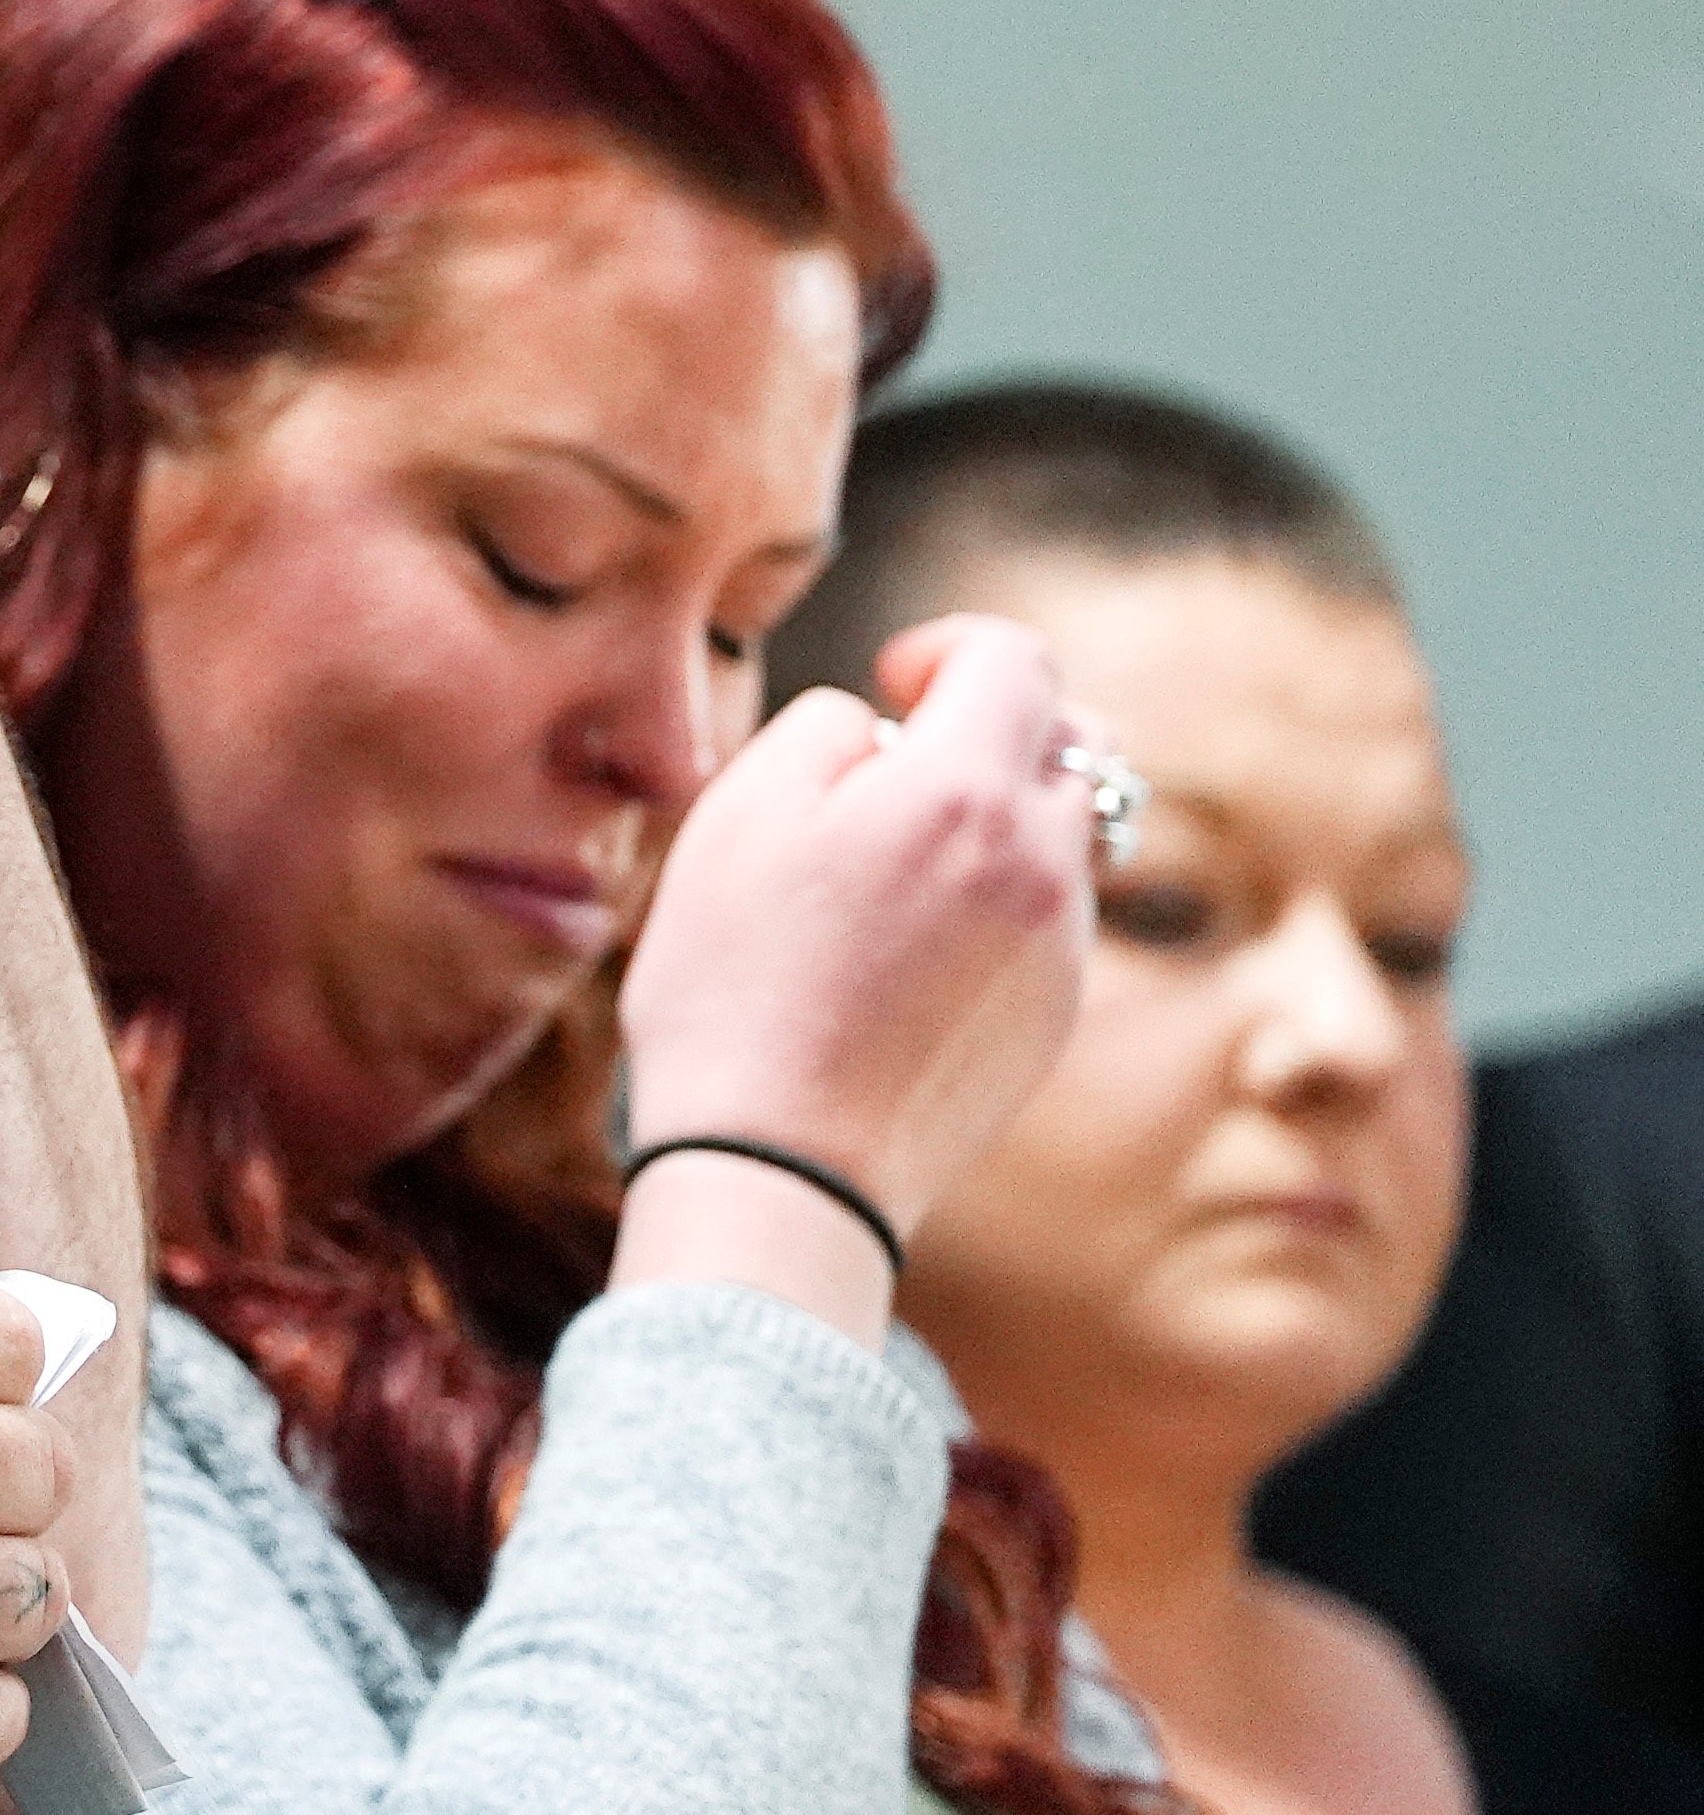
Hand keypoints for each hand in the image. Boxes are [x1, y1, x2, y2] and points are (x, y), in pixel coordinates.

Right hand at [620, 612, 1095, 1243]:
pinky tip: (909, 949)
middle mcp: (1041, 859)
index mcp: (962, 792)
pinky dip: (998, 898)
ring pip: (1067, 832)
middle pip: (1079, 740)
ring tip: (904, 861)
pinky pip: (1050, 916)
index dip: (949, 647)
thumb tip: (877, 730)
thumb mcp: (736, 817)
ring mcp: (1062, 944)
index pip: (1014, 659)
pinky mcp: (1055, 1015)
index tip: (894, 680)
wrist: (783, 1167)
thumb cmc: (736, 986)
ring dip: (1003, 814)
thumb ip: (821, 731)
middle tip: (915, 759)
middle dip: (1004, 724)